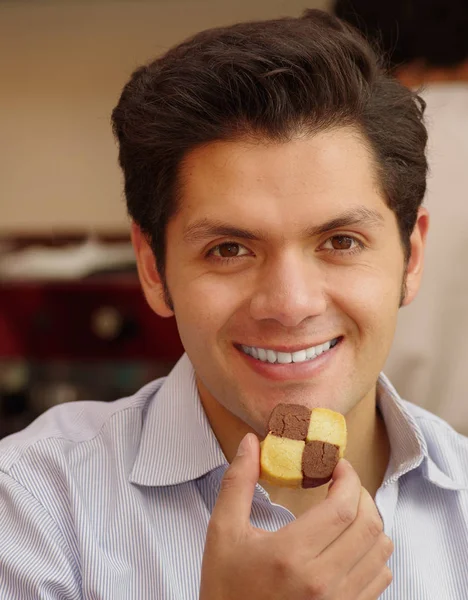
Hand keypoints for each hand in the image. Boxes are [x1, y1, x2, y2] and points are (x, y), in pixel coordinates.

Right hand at [199, 433, 392, 599]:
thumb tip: (251, 442)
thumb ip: (237, 482)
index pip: (344, 508)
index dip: (349, 479)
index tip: (338, 466)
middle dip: (362, 495)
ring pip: (380, 552)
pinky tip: (349, 545)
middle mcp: (323, 582)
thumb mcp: (223, 532)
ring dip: (369, 523)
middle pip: (369, 526)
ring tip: (347, 512)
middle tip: (343, 484)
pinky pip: (380, 579)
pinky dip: (372, 554)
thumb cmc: (226, 587)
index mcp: (291, 555)